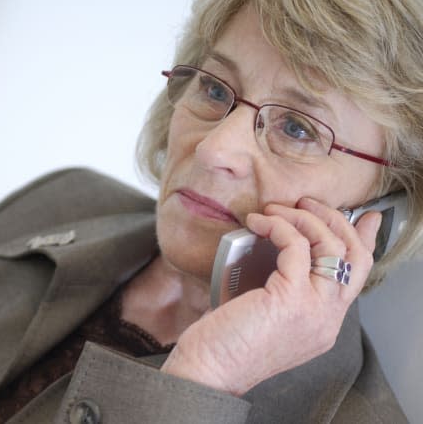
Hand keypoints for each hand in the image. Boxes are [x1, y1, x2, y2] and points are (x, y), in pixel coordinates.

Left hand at [161, 198, 381, 395]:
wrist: (209, 371)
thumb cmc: (225, 343)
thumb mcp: (267, 314)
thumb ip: (284, 289)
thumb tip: (275, 249)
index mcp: (324, 323)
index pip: (358, 276)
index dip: (364, 240)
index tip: (364, 217)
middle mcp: (328, 318)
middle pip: (355, 256)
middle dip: (335, 219)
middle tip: (308, 203)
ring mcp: (315, 309)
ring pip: (331, 245)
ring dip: (304, 217)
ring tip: (277, 209)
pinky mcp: (291, 298)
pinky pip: (296, 245)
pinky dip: (278, 226)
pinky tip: (258, 222)